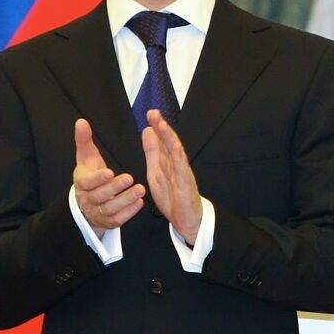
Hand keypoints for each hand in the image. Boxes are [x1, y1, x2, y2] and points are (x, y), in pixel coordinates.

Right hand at [73, 119, 144, 234]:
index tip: (109, 171)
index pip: (87, 182)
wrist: (86, 203)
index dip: (98, 178)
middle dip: (115, 188)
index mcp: (82, 183)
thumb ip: (84, 141)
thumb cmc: (89, 176)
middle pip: (100, 196)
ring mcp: (98, 212)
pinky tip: (140, 202)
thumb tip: (81, 122)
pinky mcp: (108, 221)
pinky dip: (129, 212)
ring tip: (140, 190)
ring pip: (110, 209)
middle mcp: (88, 199)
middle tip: (130, 179)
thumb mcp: (86, 158)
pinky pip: (118, 219)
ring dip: (125, 200)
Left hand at [141, 110, 201, 244]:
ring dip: (170, 138)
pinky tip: (175, 147)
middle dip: (162, 128)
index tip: (150, 113)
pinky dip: (179, 158)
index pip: (162, 141)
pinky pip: (182, 170)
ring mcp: (182, 174)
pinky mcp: (186, 185)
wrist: (186, 219)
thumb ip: (152, 152)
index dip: (157, 127)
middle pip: (169, 143)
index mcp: (167, 161)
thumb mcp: (156, 171)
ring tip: (163, 125)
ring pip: (176, 153)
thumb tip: (147, 131)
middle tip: (154, 113)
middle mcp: (176, 165)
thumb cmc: (173, 197)